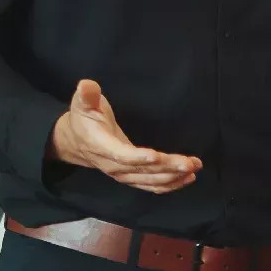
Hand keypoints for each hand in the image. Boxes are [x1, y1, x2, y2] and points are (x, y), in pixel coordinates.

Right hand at [49, 80, 201, 193]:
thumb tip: (87, 85)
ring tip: (193, 167)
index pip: (121, 155)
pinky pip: (151, 185)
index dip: (138, 158)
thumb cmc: (83, 119)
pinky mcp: (131, 177)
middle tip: (189, 163)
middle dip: (167, 167)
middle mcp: (113, 165)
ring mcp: (123, 174)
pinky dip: (169, 184)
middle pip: (142, 170)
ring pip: (149, 180)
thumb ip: (86, 95)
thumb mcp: (81, 103)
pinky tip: (186, 179)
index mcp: (101, 146)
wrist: (76, 142)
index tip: (157, 156)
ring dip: (173, 176)